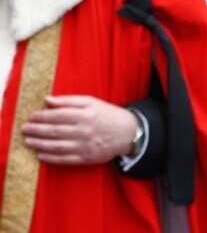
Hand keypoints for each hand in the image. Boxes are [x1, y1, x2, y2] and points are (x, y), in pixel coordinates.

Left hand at [21, 95, 137, 164]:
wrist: (129, 133)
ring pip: (57, 146)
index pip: (58, 115)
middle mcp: (84, 131)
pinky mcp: (87, 158)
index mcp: (86, 115)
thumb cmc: (108, 115)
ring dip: (39, 144)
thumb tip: (47, 100)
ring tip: (28, 141)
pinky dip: (51, 158)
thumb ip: (68, 100)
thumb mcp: (92, 102)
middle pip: (54, 131)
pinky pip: (65, 159)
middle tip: (25, 129)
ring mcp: (85, 146)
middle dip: (36, 130)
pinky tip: (40, 154)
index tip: (31, 116)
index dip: (42, 116)